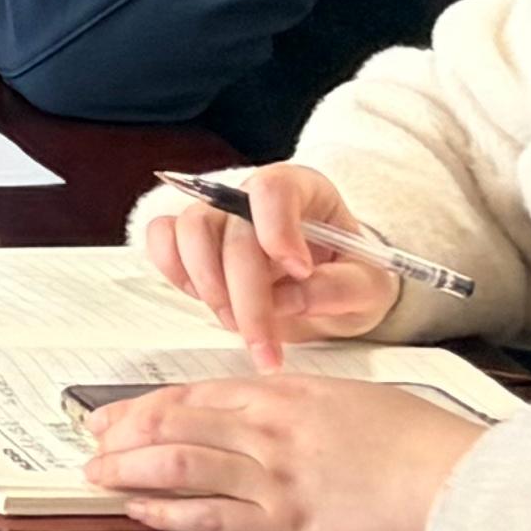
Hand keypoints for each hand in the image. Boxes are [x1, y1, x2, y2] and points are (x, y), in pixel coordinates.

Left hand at [78, 372, 492, 530]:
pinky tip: (141, 507)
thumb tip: (250, 408)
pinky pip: (212, 515)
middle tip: (92, 445)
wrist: (457, 480)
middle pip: (174, 426)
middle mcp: (269, 428)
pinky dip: (168, 509)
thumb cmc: (414, 439)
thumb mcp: (345, 397)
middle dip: (123, 436)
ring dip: (130, 469)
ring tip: (98, 476)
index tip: (114, 415)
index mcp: (283, 392)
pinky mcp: (289, 523)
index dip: (144, 407)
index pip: (192, 395)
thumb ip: (290, 401)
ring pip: (180, 465)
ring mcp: (275, 476)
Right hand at [134, 163, 402, 361]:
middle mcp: (253, 196)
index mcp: (304, 190)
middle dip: (246, 293)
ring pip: (190, 230)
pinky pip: (161, 239)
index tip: (299, 270)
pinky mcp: (190, 240)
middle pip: (232, 227)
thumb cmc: (348, 280)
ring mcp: (217, 214)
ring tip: (237, 323)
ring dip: (209, 286)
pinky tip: (209, 301)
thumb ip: (339, 289)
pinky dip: (176, 272)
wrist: (327, 291)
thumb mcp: (370, 289)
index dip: (277, 227)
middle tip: (264, 341)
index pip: (275, 188)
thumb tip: (291, 295)